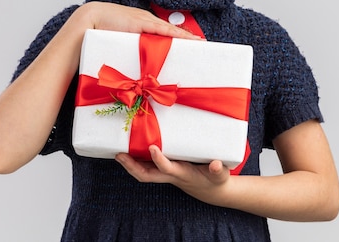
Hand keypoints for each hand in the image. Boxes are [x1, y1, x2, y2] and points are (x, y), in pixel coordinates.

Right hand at [78, 2, 202, 39]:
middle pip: (171, 30)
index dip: (179, 37)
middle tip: (202, 45)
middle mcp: (146, 20)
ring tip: (199, 43)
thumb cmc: (101, 32)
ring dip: (184, 37)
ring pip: (169, 30)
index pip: (165, 31)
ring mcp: (144, 20)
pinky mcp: (140, 22)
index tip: (192, 44)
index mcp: (142, 24)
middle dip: (186, 38)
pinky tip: (185, 38)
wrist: (89, 20)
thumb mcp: (120, 41)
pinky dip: (174, 34)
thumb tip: (140, 68)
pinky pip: (161, 29)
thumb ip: (132, 50)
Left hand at [115, 145, 230, 204]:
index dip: (159, 160)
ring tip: (118, 154)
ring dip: (130, 165)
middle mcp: (171, 175)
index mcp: (183, 174)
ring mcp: (166, 174)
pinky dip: (136, 162)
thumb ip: (218, 170)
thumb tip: (215, 164)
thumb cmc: (215, 180)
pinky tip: (128, 153)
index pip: (167, 168)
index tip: (152, 147)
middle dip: (132, 167)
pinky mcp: (165, 171)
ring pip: (144, 174)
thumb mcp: (220, 176)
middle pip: (147, 176)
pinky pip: (147, 168)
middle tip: (120, 155)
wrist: (212, 191)